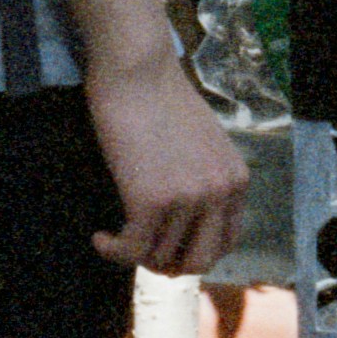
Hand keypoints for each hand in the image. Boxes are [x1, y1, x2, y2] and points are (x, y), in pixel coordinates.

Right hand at [82, 57, 249, 277]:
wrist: (138, 73)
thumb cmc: (162, 102)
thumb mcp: (203, 144)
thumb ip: (204, 180)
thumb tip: (186, 224)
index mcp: (236, 179)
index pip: (227, 242)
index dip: (194, 252)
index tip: (168, 247)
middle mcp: (219, 192)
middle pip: (199, 262)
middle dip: (169, 265)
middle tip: (142, 252)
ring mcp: (188, 198)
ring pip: (159, 258)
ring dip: (133, 255)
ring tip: (116, 236)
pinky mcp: (151, 201)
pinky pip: (131, 251)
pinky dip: (112, 251)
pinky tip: (100, 238)